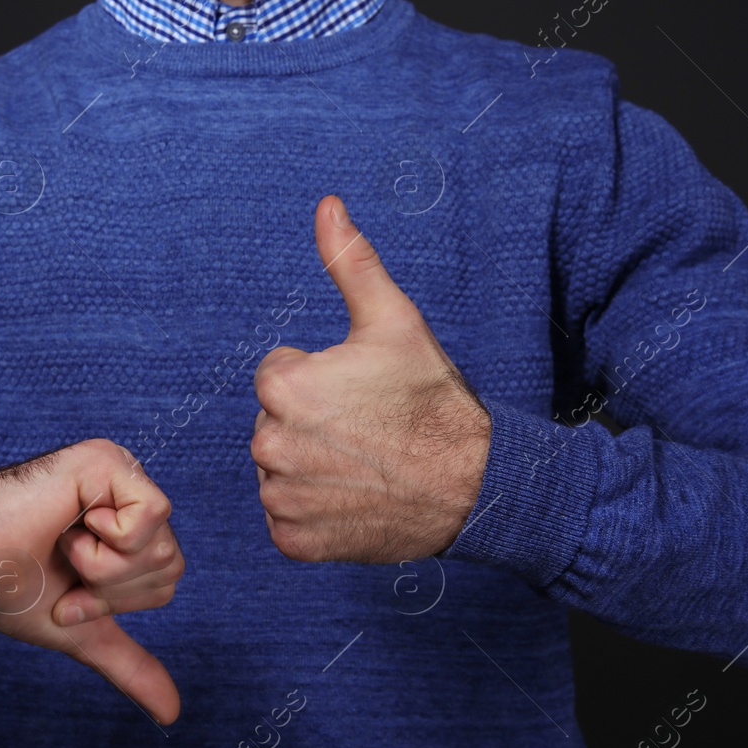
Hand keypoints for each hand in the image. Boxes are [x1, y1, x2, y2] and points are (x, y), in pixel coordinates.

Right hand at [0, 438, 183, 723]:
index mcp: (129, 525)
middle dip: (111, 588)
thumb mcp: (80, 630)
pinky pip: (151, 515)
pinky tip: (69, 523)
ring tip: (62, 544)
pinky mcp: (109, 460)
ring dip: (102, 566)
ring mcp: (122, 472)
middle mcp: (130, 494)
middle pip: (170, 564)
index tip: (66, 594)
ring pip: (161, 545)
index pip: (166, 579)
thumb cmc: (7, 585)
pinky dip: (106, 540)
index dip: (115, 602)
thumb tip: (172, 714)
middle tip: (64, 569)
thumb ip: (127, 662)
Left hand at [251, 195, 490, 563]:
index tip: (361, 393)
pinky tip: (354, 498)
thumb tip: (326, 205)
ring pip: (279, 470)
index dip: (321, 379)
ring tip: (362, 463)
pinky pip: (286, 519)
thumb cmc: (432, 401)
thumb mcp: (393, 320)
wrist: (475, 486)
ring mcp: (283, 498)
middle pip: (274, 423)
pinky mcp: (295, 541)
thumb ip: (349, 261)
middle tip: (366, 429)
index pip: (278, 376)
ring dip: (310, 467)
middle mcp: (271, 446)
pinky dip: (313, 512)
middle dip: (311, 423)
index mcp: (283, 389)